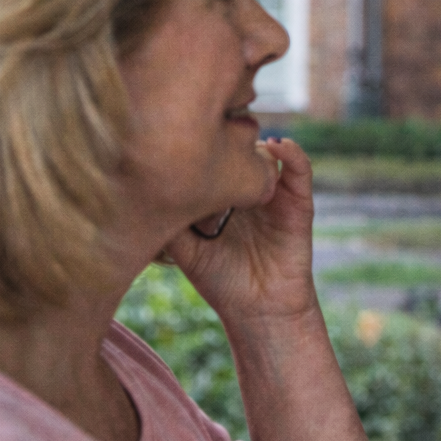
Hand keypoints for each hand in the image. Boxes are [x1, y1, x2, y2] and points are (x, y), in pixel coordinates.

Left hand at [164, 137, 319, 330]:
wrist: (259, 311)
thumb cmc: (221, 282)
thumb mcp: (185, 249)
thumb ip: (169, 221)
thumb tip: (140, 188)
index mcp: (222, 195)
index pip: (211, 158)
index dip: (198, 143)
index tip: (180, 134)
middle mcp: (248, 189)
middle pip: (239, 148)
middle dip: (225, 135)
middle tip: (206, 129)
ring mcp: (274, 193)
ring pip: (267, 152)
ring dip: (254, 140)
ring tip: (239, 138)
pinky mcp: (299, 203)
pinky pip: (300, 170)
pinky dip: (292, 153)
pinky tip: (277, 145)